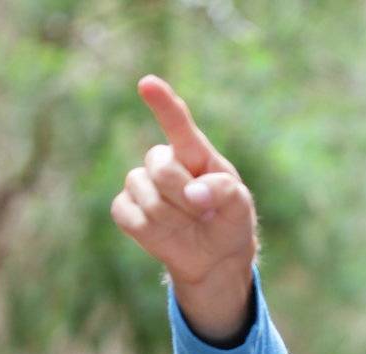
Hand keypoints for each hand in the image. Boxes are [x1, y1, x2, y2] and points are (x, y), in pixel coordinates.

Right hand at [110, 75, 258, 338]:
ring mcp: (142, 184)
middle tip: (203, 214)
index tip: (148, 84)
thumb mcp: (240, 207)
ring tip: (188, 225)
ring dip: (172, 218)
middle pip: (161, 167)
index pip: (178, 124)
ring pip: (145, 195)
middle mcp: (165, 162)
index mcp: (195, 153)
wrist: (214, 258)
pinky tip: (166, 234)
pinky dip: (150, 231)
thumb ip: (224, 191)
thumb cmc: (228, 222)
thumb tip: (193, 192)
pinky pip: (128, 215)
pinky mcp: (126, 209)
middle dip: (183, 195)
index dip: (163, 103)